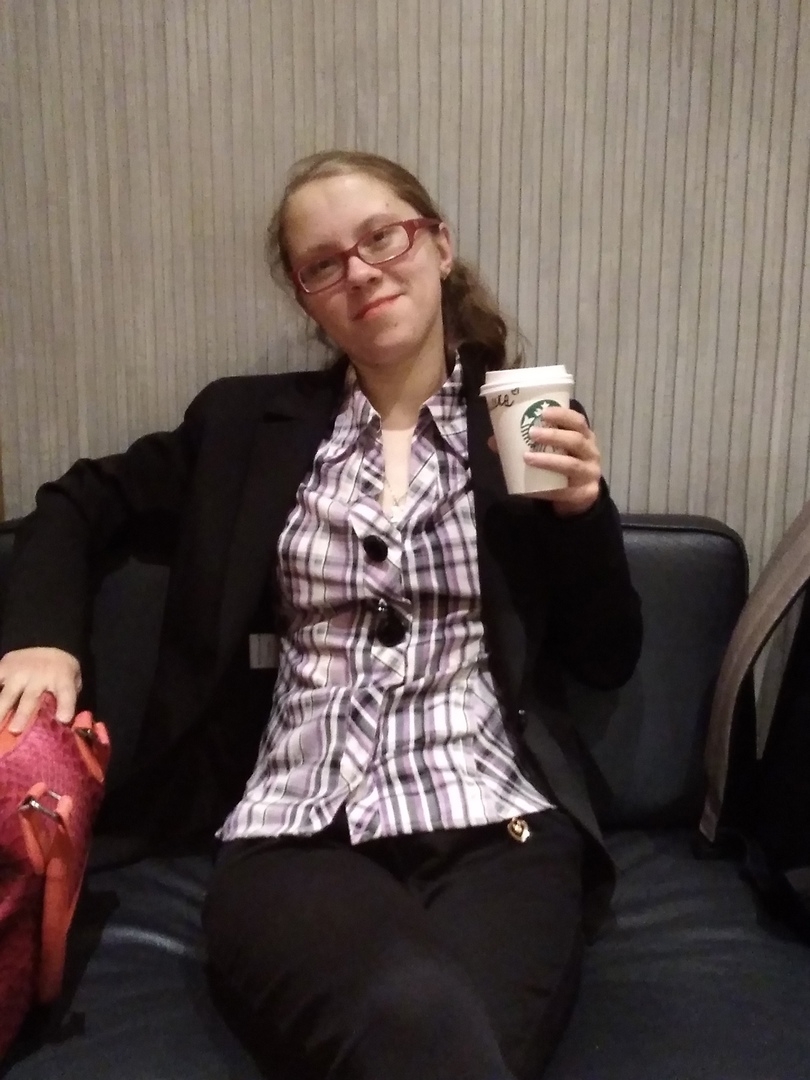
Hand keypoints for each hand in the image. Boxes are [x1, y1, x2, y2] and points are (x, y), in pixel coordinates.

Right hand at [0, 647, 81, 733]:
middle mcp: (40, 674)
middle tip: (15, 731)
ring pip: (8, 693)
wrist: (48, 641)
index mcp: (62, 678)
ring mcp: (19, 671)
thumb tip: (62, 724)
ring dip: (2, 709)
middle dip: (23, 714)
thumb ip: (68, 700)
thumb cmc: (60, 671)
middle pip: (31, 697)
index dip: (66, 706)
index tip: (63, 719)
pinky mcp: (4, 667)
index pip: (66, 692)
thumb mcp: (73, 681)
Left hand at [488, 406, 602, 515]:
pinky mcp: (584, 494)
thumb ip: (529, 443)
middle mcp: (591, 453)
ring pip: (571, 465)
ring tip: (527, 457)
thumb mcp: (553, 451)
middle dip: (554, 435)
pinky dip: (547, 490)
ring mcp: (589, 474)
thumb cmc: (563, 466)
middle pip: (576, 440)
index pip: (578, 421)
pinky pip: (564, 491)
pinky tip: (532, 489)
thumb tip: (494, 440)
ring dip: (549, 460)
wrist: (579, 497)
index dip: (563, 415)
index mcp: (584, 437)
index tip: (543, 412)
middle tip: (532, 433)